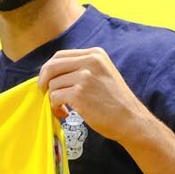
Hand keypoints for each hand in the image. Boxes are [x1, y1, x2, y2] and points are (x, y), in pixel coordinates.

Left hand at [37, 47, 153, 142]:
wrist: (131, 119)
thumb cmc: (115, 101)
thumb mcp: (102, 73)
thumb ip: (82, 68)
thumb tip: (52, 72)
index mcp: (95, 54)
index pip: (60, 55)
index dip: (49, 69)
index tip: (47, 81)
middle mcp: (90, 61)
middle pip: (52, 66)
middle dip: (44, 81)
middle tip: (45, 93)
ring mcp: (84, 77)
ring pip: (52, 84)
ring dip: (53, 99)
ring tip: (64, 109)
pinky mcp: (79, 93)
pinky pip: (55, 97)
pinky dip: (55, 107)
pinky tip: (66, 114)